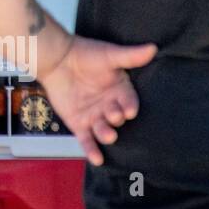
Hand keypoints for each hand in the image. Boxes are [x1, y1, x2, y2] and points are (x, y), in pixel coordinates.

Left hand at [37, 35, 157, 165]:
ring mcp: (95, 116)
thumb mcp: (109, 55)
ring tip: (108, 135)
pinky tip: (97, 159)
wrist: (56, 58)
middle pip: (117, 117)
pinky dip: (92, 150)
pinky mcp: (79, 124)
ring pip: (104, 130)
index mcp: (120, 90)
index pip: (129, 101)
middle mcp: (110, 106)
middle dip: (117, 118)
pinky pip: (88, 141)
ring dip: (107, 134)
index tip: (129, 110)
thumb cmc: (84, 54)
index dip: (130, 106)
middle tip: (114, 115)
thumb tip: (153, 48)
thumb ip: (130, 56)